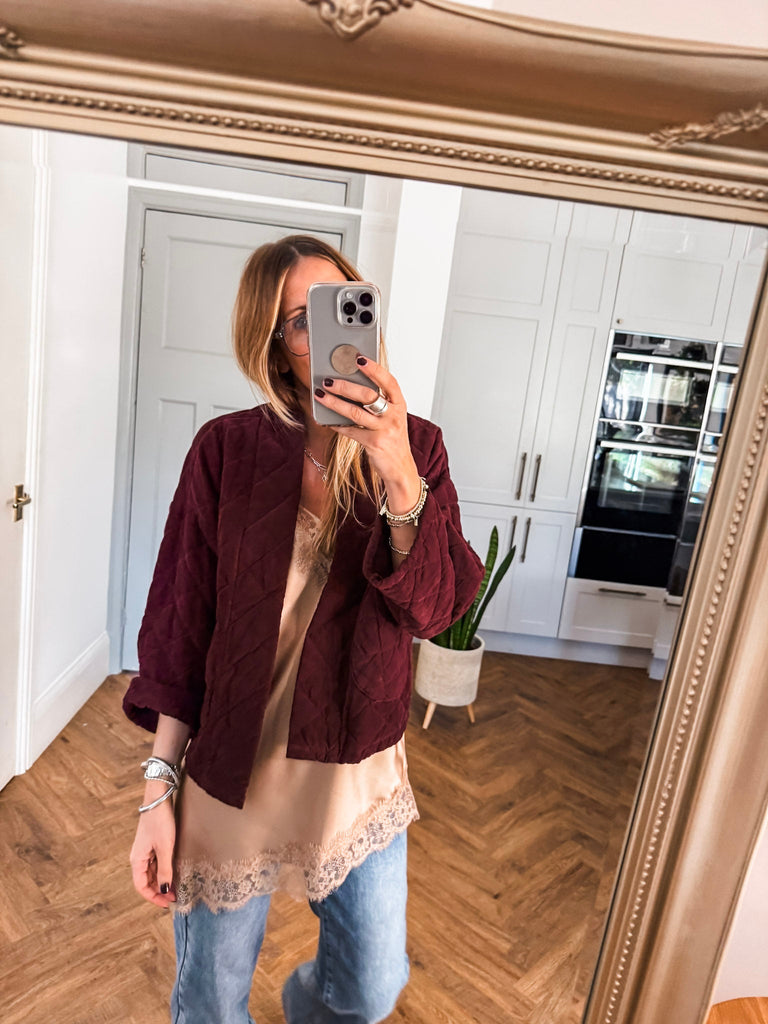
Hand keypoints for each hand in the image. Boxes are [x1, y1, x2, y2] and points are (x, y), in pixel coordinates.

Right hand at [129, 793, 176, 908]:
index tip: (167, 903)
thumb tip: (163, 890)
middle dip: (159, 891)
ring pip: (151, 873)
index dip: (153, 897)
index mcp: (137, 860)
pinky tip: (173, 873)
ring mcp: (145, 851)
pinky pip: (155, 863)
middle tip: (174, 898)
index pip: (141, 887)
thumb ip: (164, 870)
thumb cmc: (160, 821)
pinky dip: (163, 871)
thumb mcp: (165, 848)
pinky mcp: (152, 844)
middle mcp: (138, 857)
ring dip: (161, 882)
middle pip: (146, 881)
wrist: (159, 798)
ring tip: (176, 888)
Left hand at [314, 356, 420, 511]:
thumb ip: (379, 403)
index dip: (374, 369)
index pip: (389, 381)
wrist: (400, 468)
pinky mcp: (374, 443)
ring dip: (334, 402)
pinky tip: (327, 421)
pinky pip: (351, 430)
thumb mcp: (392, 418)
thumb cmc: (392, 439)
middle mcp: (394, 415)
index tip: (358, 359)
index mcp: (400, 404)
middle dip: (345, 386)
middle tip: (328, 380)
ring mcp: (385, 430)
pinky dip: (337, 425)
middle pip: (368, 395)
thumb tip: (350, 385)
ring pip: (355, 412)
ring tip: (320, 395)